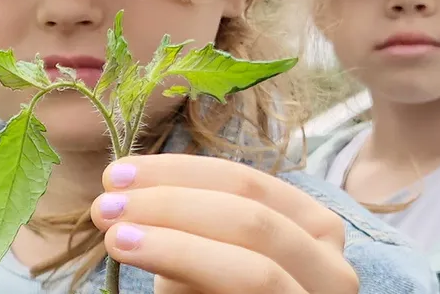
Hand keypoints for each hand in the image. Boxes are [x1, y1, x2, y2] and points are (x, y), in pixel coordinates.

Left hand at [90, 154, 359, 293]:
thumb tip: (122, 189)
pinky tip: (140, 256)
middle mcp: (333, 268)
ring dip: (177, 242)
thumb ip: (183, 223)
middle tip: (106, 206)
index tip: (116, 175)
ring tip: (115, 236)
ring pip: (255, 268)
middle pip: (251, 216)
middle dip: (172, 204)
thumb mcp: (205, 259)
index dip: (179, 172)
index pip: (247, 182)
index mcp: (313, 229)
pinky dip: (189, 265)